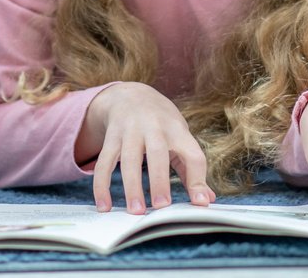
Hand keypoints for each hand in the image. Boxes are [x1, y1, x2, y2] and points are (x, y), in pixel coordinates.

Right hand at [79, 82, 213, 213]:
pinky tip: (104, 206)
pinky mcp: (110, 137)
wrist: (130, 95)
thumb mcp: (180, 137)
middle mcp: (154, 126)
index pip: (192, 153)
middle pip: (157, 153)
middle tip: (161, 207)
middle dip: (159, 180)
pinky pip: (104, 163)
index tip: (199, 202)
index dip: (198, 177)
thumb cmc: (162, 123)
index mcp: (177, 130)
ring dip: (131, 186)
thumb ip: (191, 168)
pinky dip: (101, 186)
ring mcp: (130, 130)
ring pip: (128, 159)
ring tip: (135, 211)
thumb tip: (205, 199)